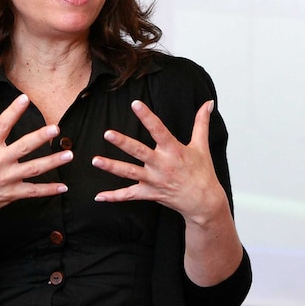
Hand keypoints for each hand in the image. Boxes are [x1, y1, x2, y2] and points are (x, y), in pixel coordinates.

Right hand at [0, 94, 71, 224]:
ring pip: (33, 169)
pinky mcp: (12, 193)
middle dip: (40, 138)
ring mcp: (7, 179)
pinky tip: (63, 186)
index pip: (1, 126)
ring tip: (69, 155)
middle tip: (55, 129)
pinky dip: (49, 190)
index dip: (13, 112)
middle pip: (23, 147)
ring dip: (52, 162)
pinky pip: (33, 191)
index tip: (25, 99)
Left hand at [91, 99, 228, 224]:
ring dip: (112, 167)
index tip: (135, 104)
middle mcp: (162, 165)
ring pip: (130, 173)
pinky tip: (99, 196)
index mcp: (174, 151)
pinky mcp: (150, 193)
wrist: (204, 202)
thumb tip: (208, 103)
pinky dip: (114, 197)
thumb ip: (201, 123)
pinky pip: (129, 195)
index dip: (147, 116)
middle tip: (108, 133)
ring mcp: (154, 181)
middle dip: (123, 143)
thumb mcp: (202, 146)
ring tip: (95, 160)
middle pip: (140, 152)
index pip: (159, 130)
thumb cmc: (202, 172)